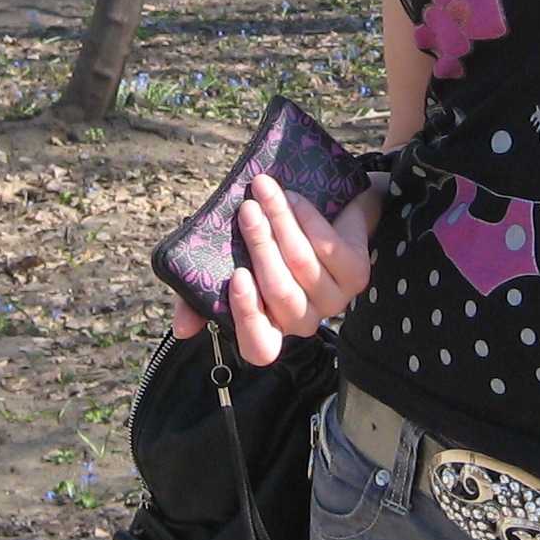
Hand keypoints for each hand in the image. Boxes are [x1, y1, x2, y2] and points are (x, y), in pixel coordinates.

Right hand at [170, 175, 376, 365]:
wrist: (327, 208)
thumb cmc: (268, 237)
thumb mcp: (229, 258)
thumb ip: (202, 293)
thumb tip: (182, 329)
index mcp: (271, 324)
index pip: (260, 348)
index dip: (248, 317)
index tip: (237, 276)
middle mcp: (303, 321)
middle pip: (281, 294)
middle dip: (261, 246)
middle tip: (247, 209)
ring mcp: (334, 302)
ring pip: (303, 266)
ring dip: (281, 222)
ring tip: (265, 190)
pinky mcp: (356, 276)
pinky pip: (329, 248)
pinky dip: (308, 218)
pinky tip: (294, 197)